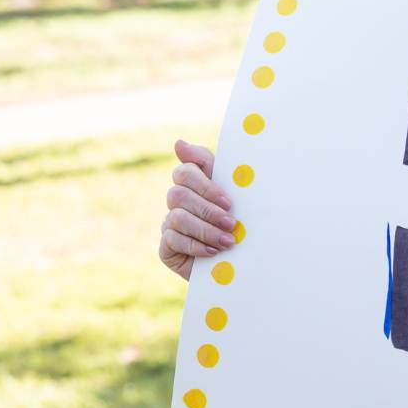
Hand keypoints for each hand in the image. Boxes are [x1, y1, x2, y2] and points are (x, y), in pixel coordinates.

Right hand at [159, 139, 235, 280]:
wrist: (241, 264)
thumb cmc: (241, 225)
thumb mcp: (236, 197)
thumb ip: (211, 168)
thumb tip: (178, 143)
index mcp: (194, 185)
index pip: (186, 171)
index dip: (205, 185)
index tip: (228, 201)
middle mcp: (177, 202)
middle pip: (179, 194)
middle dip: (208, 210)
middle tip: (232, 223)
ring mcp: (169, 224)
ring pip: (176, 217)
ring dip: (206, 230)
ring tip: (228, 241)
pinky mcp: (166, 247)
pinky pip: (172, 239)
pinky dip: (196, 246)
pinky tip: (213, 252)